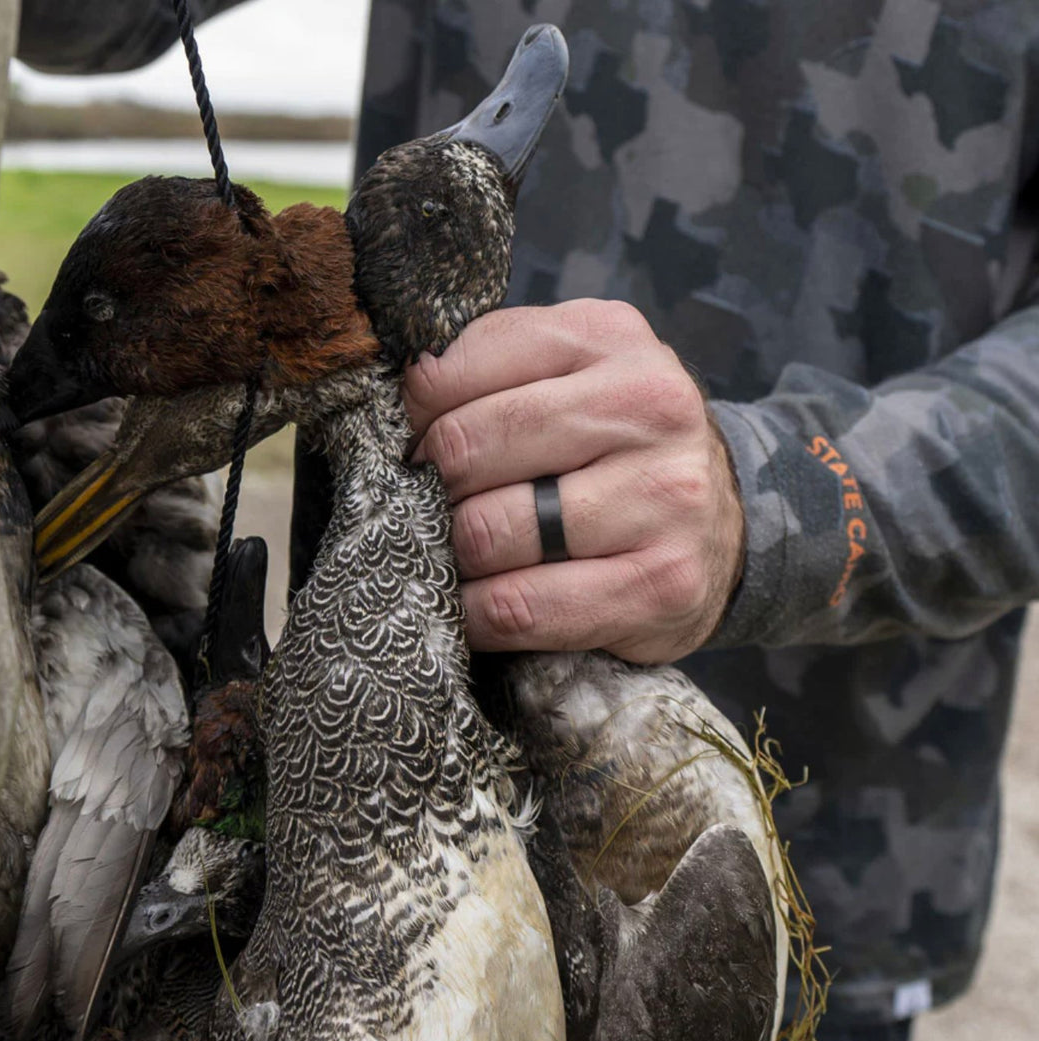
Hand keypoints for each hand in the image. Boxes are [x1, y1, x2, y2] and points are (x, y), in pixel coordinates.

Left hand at [403, 300, 744, 663]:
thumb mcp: (571, 376)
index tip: (411, 446)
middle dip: (427, 488)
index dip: (414, 416)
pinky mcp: (663, 582)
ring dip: (450, 554)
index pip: (461, 367)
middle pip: (468, 448)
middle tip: (425, 506)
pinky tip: (475, 607)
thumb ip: (493, 368)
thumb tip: (403, 396)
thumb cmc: (619, 447)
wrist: (725, 524)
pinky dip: (476, 615)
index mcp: (609, 337)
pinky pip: (521, 607)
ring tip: (455, 554)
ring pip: (490, 531)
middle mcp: (648, 405)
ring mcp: (664, 495)